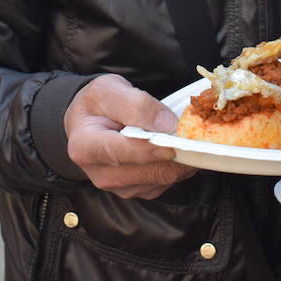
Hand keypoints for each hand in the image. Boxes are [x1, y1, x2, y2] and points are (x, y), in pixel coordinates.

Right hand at [64, 74, 195, 199]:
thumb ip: (135, 103)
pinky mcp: (137, 190)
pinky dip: (179, 165)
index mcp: (85, 147)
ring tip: (190, 137)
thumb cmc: (96, 105)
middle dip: (175, 153)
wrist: (88, 123)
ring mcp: (119, 186)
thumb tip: (166, 124)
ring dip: (181, 160)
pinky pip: (166, 182)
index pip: (120, 152)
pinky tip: (180, 147)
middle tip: (195, 133)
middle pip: (148, 171)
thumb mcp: (108, 90)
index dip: (150, 148)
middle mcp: (101, 174)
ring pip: (161, 178)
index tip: (173, 139)